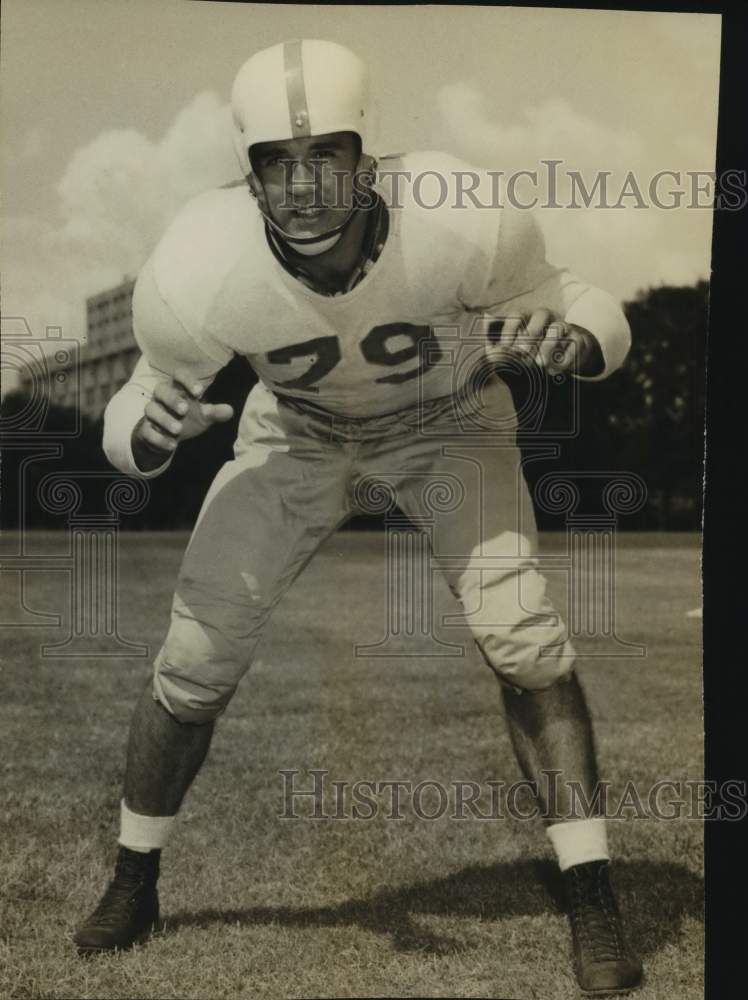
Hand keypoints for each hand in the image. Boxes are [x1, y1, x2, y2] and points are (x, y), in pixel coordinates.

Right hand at [132, 367, 233, 469]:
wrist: (168, 436)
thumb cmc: (188, 418)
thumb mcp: (203, 415)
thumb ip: (215, 412)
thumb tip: (229, 411)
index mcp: (178, 388)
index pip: (178, 375)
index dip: (187, 380)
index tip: (199, 391)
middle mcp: (162, 397)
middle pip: (161, 390)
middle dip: (172, 399)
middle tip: (185, 410)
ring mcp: (152, 412)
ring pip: (151, 409)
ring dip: (164, 419)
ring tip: (178, 430)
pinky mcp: (145, 429)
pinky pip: (147, 431)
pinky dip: (159, 438)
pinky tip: (173, 445)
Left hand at [486, 309, 603, 375]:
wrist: (561, 358)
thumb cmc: (529, 352)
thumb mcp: (510, 350)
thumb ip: (496, 345)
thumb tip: (487, 335)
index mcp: (527, 317)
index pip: (518, 315)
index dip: (510, 329)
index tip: (504, 348)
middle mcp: (547, 317)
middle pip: (541, 314)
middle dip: (531, 333)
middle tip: (522, 353)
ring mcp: (564, 326)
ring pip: (558, 327)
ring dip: (548, 346)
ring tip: (539, 365)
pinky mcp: (578, 340)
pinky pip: (574, 344)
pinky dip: (564, 358)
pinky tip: (553, 371)